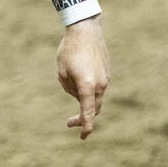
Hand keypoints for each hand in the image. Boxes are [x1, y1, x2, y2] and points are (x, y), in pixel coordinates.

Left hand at [56, 14, 109, 138]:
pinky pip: (96, 86)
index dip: (85, 126)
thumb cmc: (69, 50)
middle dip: (82, 117)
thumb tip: (78, 95)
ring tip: (68, 73)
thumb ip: (69, 88)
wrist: (86, 30)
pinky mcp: (106, 72)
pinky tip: (77, 69)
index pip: (88, 112)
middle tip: (69, 123)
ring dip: (82, 97)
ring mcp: (105, 79)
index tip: (83, 136)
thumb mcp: (61, 71)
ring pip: (94, 96)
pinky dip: (87, 87)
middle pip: (93, 108)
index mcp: (87, 86)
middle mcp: (100, 85)